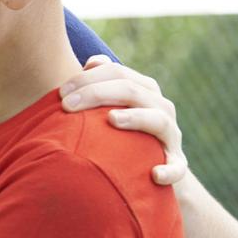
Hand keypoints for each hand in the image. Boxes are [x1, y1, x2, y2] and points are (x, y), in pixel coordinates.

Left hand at [59, 55, 187, 186]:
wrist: (149, 170)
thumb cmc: (122, 133)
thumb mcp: (113, 105)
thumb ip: (101, 83)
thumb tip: (92, 62)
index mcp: (144, 90)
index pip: (117, 72)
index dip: (88, 78)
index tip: (60, 92)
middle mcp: (160, 108)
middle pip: (132, 91)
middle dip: (98, 93)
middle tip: (66, 105)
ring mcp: (170, 136)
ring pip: (158, 120)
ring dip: (136, 118)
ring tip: (111, 119)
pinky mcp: (176, 164)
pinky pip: (177, 168)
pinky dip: (169, 170)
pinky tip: (154, 175)